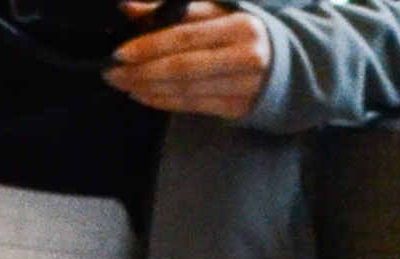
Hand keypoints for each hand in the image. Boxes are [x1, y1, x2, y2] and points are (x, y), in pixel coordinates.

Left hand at [109, 1, 273, 114]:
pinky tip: (142, 95)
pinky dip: (163, 101)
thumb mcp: (216, 12)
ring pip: (185, 89)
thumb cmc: (242, 32)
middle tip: (112, 73)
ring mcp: (243, 85)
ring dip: (148, 88)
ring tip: (122, 84)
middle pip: (182, 66)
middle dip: (142, 71)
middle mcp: (244, 56)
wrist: (287, 65)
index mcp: (238, 25)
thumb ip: (174, 9)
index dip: (150, 45)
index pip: (185, 36)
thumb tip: (128, 7)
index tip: (120, 52)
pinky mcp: (237, 108)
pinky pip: (192, 106)